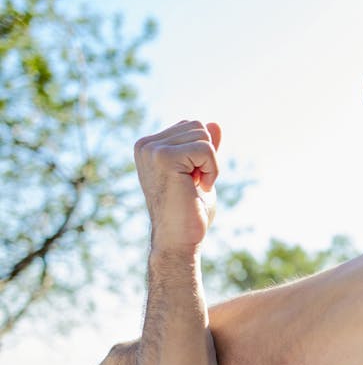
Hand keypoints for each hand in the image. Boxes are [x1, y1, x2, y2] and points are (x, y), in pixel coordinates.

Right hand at [134, 120, 221, 252]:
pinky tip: (199, 188)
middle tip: (194, 184)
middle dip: (207, 157)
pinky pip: (206, 149)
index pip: (192, 127)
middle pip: (199, 127)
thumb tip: (215, 124)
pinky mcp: (164, 157)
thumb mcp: (200, 173)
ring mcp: (152, 150)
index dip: (203, 154)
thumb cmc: (189, 211)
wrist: (178, 240)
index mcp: (150, 146)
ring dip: (210, 165)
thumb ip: (203, 148)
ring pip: (203, 136)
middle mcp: (146, 145)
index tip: (191, 179)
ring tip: (194, 186)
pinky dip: (212, 170)